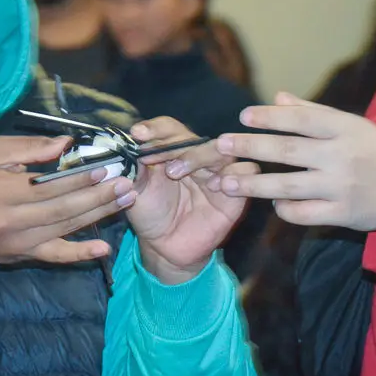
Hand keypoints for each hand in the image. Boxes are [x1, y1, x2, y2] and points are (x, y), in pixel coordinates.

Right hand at [0, 135, 136, 268]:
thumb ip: (29, 148)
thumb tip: (66, 143)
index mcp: (1, 191)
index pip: (47, 186)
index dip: (78, 179)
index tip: (104, 168)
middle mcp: (12, 220)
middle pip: (62, 208)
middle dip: (98, 196)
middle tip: (126, 183)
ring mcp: (21, 241)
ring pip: (66, 227)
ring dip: (100, 214)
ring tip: (126, 199)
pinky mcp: (27, 255)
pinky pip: (57, 256)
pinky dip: (81, 253)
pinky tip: (104, 249)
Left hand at [126, 117, 258, 284]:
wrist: (163, 247)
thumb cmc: (151, 213)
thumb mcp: (136, 189)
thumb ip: (134, 167)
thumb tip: (129, 147)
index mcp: (174, 151)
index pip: (171, 128)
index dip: (156, 129)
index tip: (138, 134)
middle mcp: (198, 158)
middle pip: (198, 138)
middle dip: (177, 146)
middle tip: (158, 163)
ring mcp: (218, 174)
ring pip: (223, 151)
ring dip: (201, 156)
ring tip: (176, 172)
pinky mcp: (235, 194)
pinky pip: (247, 172)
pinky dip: (235, 174)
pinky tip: (216, 185)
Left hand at [215, 92, 375, 231]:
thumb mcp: (352, 125)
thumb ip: (313, 112)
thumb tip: (278, 97)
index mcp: (344, 129)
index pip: (301, 119)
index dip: (270, 117)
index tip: (243, 116)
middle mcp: (341, 157)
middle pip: (287, 151)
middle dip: (250, 147)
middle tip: (221, 144)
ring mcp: (340, 187)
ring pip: (288, 186)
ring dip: (254, 184)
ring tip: (226, 182)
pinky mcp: (341, 214)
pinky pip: (303, 214)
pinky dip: (283, 208)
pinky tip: (270, 201)